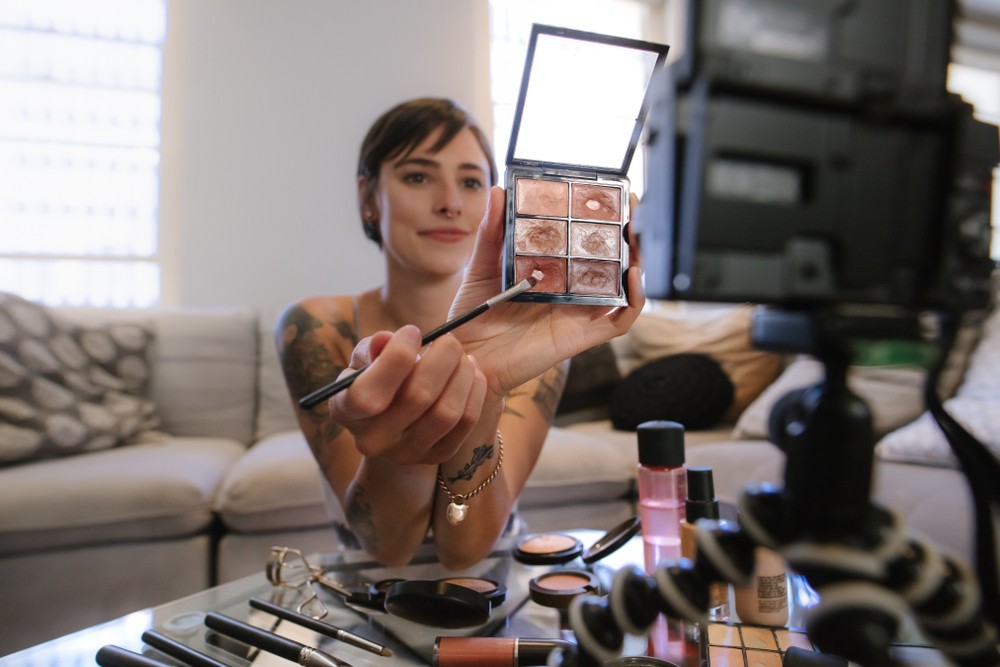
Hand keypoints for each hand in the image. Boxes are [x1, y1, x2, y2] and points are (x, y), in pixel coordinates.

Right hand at [326, 324, 488, 464]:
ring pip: (446, 412)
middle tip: (449, 339)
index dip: (395, 358)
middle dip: (440, 358)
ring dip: (461, 375)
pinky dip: (474, 392)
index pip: (367, 395)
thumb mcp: (367, 359)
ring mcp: (405, 453)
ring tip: (462, 355)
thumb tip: (386, 340)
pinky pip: (465, 423)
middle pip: (416, 398)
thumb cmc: (378, 376)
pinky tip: (471, 373)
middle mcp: (371, 440)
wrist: (394, 418)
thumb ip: (373, 348)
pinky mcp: (436, 456)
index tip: (413, 331)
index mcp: (345, 411)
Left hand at [449, 185, 644, 397]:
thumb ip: (492, 233)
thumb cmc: (474, 317)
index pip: (584, 245)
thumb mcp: (482, 268)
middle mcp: (570, 293)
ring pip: (622, 287)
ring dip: (636, 261)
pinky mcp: (580, 337)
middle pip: (611, 262)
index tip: (608, 194)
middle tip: (630, 205)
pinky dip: (634, 299)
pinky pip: (619, 320)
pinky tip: (631, 275)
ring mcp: (578, 315)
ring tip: (635, 234)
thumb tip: (499, 191)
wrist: (466, 359)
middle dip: (627, 234)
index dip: (601, 222)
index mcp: (551, 274)